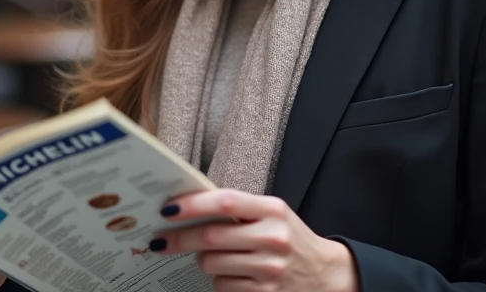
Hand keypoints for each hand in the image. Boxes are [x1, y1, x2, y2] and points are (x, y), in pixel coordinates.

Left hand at [150, 189, 356, 291]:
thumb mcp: (272, 215)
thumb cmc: (289, 239)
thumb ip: (239, 209)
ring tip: (216, 256)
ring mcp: (269, 270)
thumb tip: (188, 205)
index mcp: (272, 210)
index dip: (192, 204)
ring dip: (204, 261)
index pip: (225, 202)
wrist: (325, 275)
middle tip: (160, 240)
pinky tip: (235, 275)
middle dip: (179, 239)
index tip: (167, 208)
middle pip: (210, 238)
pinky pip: (222, 286)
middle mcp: (273, 238)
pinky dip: (220, 280)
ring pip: (211, 265)